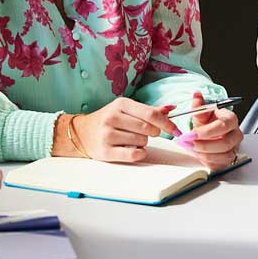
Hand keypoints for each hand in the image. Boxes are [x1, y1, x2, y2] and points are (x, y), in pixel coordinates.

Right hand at [60, 97, 181, 162]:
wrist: (82, 133)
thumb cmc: (108, 120)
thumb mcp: (126, 109)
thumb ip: (149, 110)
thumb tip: (171, 108)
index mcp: (121, 104)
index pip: (151, 114)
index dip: (166, 123)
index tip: (175, 130)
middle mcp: (113, 117)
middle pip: (148, 129)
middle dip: (152, 133)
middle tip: (144, 133)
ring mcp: (108, 135)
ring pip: (142, 142)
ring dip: (143, 143)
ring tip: (131, 139)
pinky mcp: (106, 151)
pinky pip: (134, 155)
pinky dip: (139, 153)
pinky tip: (133, 149)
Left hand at [179, 90, 243, 170]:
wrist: (209, 133)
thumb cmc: (208, 122)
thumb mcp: (201, 113)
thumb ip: (199, 106)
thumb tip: (197, 95)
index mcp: (231, 119)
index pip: (223, 126)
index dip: (207, 131)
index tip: (192, 133)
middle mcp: (236, 134)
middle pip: (225, 143)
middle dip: (204, 145)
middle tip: (189, 143)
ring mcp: (234, 148)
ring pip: (224, 155)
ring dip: (204, 154)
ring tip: (192, 148)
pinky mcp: (229, 159)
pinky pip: (221, 164)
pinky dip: (207, 161)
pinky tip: (198, 154)